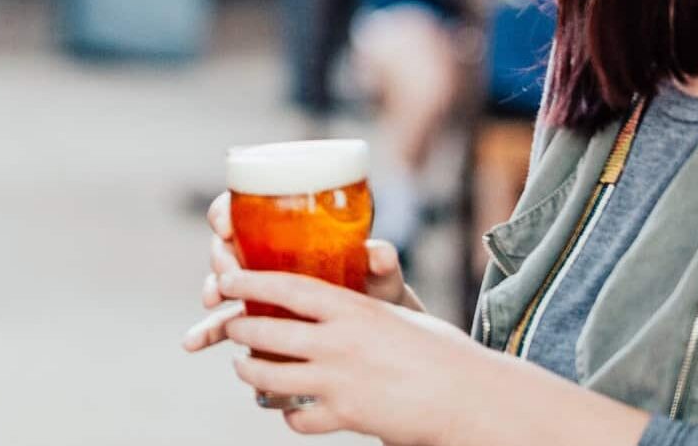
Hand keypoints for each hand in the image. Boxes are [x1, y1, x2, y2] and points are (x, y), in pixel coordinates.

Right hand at [181, 192, 417, 351]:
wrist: (380, 336)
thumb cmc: (376, 291)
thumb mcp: (380, 275)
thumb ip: (380, 262)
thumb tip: (378, 253)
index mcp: (288, 231)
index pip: (245, 209)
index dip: (227, 211)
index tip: (225, 224)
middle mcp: (265, 256)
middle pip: (228, 245)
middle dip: (220, 256)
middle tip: (228, 273)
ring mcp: (258, 291)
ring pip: (221, 284)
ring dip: (210, 291)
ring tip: (212, 303)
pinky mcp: (256, 322)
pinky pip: (224, 324)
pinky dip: (206, 332)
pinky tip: (193, 344)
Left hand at [210, 267, 488, 444]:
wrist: (472, 400)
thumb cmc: (441, 351)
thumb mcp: (396, 314)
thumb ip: (357, 308)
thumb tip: (326, 302)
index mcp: (353, 308)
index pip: (286, 287)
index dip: (249, 281)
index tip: (225, 279)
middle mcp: (339, 342)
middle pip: (267, 332)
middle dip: (239, 328)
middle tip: (232, 325)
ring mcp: (340, 382)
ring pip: (271, 377)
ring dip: (250, 372)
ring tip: (245, 368)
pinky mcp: (347, 417)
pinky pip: (298, 418)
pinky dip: (289, 415)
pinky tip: (291, 410)